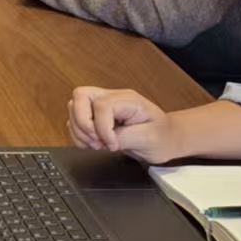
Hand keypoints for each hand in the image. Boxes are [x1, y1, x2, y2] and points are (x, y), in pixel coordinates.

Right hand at [66, 87, 181, 162]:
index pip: (102, 106)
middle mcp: (112, 97)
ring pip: (73, 106)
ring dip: (79, 130)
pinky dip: (78, 134)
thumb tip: (105, 140)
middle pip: (80, 95)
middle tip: (96, 141)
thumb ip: (125, 137)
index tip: (112, 145)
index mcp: (128, 99)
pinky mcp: (95, 116)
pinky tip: (92, 144)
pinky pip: (75, 120)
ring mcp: (102, 105)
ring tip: (96, 144)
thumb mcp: (149, 139)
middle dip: (82, 123)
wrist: (166, 139)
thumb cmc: (162, 136)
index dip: (102, 128)